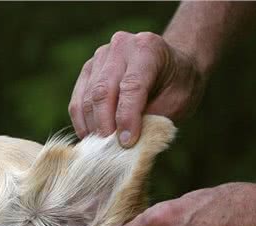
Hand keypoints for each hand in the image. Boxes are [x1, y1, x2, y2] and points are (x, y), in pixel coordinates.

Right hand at [68, 31, 205, 146]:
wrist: (172, 66)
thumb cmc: (178, 85)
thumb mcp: (177, 102)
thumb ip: (153, 118)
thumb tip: (125, 143)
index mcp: (148, 49)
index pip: (131, 86)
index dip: (127, 118)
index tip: (126, 143)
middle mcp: (121, 46)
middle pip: (103, 91)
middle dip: (105, 125)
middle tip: (109, 150)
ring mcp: (100, 56)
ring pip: (87, 97)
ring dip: (92, 127)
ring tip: (100, 148)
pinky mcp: (88, 70)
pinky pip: (77, 100)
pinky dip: (82, 123)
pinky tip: (90, 138)